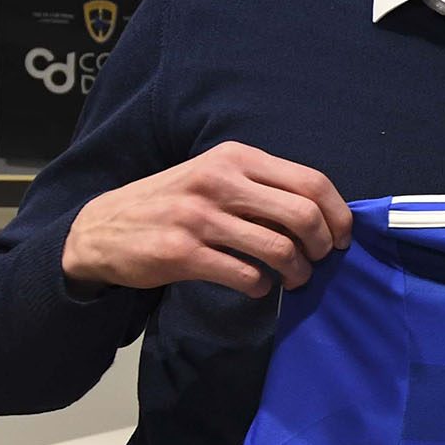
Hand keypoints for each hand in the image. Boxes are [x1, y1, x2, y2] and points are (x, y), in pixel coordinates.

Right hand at [62, 142, 353, 297]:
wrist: (101, 228)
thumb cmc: (174, 203)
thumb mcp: (215, 177)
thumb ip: (262, 188)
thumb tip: (322, 216)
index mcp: (235, 157)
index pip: (311, 181)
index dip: (338, 213)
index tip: (343, 237)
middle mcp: (219, 181)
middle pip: (302, 215)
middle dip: (323, 245)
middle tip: (320, 261)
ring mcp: (199, 218)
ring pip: (279, 249)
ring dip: (298, 272)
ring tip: (295, 278)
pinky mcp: (182, 254)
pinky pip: (246, 276)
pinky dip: (263, 287)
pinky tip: (259, 286)